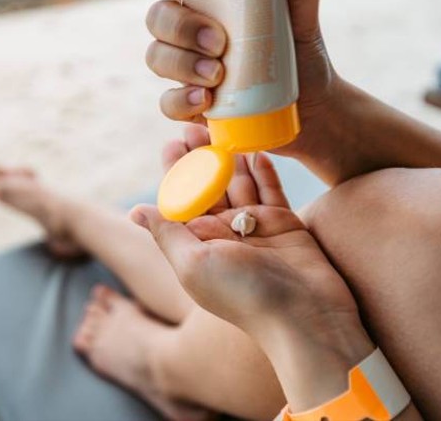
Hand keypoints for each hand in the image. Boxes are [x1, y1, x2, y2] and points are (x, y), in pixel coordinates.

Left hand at [133, 130, 374, 409]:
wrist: (306, 316)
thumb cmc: (243, 294)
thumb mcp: (193, 263)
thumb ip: (166, 233)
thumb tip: (135, 210)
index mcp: (196, 245)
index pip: (181, 201)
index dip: (175, 172)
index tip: (172, 142)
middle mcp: (223, 236)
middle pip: (208, 187)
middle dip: (201, 157)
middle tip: (197, 125)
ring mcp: (255, 229)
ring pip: (238, 185)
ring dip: (230, 157)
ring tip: (224, 127)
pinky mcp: (284, 225)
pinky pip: (271, 192)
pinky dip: (263, 172)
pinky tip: (257, 149)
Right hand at [146, 0, 341, 154]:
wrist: (312, 109)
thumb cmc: (301, 56)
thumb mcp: (303, 19)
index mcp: (211, 5)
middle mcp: (191, 34)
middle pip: (158, 19)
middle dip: (180, 29)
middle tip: (219, 44)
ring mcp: (187, 70)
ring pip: (156, 58)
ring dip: (181, 64)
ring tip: (217, 76)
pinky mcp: (190, 105)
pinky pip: (168, 103)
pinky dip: (181, 101)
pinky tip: (205, 101)